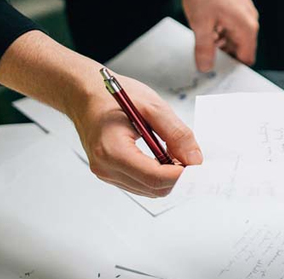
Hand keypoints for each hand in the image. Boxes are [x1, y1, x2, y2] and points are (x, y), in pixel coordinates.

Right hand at [71, 74, 203, 196]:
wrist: (84, 94)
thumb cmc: (112, 96)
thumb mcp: (152, 107)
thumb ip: (176, 133)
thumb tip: (195, 159)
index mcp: (112, 150)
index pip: (154, 177)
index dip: (181, 175)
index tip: (199, 165)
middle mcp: (105, 168)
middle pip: (153, 188)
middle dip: (177, 176)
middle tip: (193, 157)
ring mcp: (106, 173)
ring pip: (149, 190)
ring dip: (168, 177)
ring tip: (177, 153)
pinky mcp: (110, 173)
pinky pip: (140, 183)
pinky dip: (157, 175)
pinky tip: (163, 156)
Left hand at [182, 0, 258, 70]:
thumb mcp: (200, 23)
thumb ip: (204, 49)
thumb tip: (206, 67)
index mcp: (246, 27)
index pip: (246, 58)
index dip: (233, 68)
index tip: (218, 74)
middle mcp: (250, 19)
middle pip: (241, 48)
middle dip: (224, 55)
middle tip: (205, 58)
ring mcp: (244, 10)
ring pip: (235, 35)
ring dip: (220, 41)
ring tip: (202, 40)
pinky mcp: (237, 3)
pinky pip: (232, 24)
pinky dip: (220, 29)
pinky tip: (205, 26)